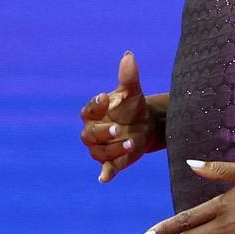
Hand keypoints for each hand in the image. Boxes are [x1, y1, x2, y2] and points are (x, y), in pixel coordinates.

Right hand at [79, 52, 155, 182]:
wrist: (146, 125)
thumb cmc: (133, 107)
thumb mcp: (133, 92)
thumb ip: (128, 76)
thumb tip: (129, 55)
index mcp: (95, 113)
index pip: (88, 110)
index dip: (95, 105)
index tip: (106, 98)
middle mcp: (93, 132)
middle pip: (91, 135)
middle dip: (104, 132)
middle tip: (118, 128)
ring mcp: (102, 148)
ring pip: (100, 152)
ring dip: (114, 149)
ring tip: (131, 142)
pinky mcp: (113, 162)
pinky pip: (106, 170)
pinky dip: (105, 174)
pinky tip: (104, 178)